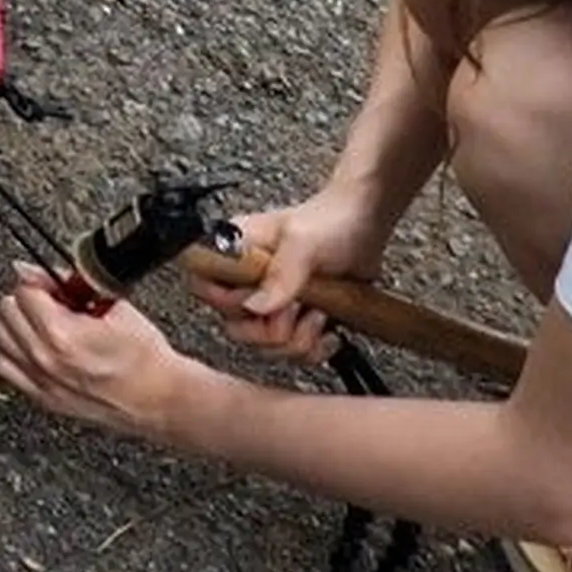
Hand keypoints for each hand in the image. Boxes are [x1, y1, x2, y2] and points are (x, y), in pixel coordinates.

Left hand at [0, 262, 200, 440]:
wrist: (158, 398)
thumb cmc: (144, 357)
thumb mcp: (113, 305)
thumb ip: (72, 284)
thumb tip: (37, 270)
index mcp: (62, 334)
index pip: (24, 291)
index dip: (40, 281)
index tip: (53, 284)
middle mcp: (45, 360)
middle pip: (7, 313)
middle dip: (28, 301)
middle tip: (52, 302)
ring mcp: (42, 382)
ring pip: (2, 339)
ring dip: (19, 326)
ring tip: (45, 324)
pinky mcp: (44, 399)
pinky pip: (7, 368)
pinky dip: (16, 353)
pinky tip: (38, 348)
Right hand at [186, 188, 388, 365]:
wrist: (369, 225)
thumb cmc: (333, 219)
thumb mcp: (302, 241)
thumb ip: (280, 273)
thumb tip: (255, 307)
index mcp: (234, 251)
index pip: (202, 285)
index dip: (228, 302)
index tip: (258, 299)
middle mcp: (247, 279)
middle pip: (234, 327)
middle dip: (271, 329)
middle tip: (296, 308)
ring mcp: (272, 302)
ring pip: (264, 346)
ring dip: (298, 338)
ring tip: (318, 312)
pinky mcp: (296, 319)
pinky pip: (292, 352)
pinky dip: (314, 349)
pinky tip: (328, 329)